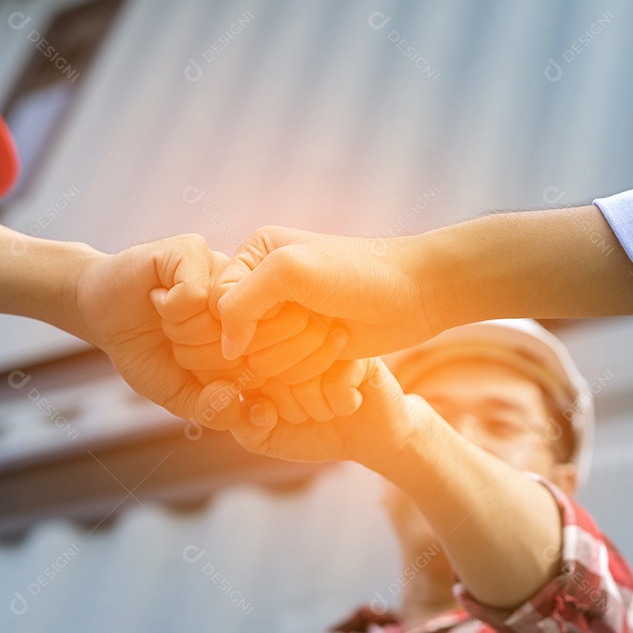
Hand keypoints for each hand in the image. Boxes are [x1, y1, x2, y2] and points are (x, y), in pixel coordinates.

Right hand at [74, 234, 241, 426]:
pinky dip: (168, 307)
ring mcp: (224, 269)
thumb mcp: (181, 394)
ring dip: (180, 331)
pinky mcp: (195, 250)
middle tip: (174, 337)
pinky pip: (194, 295)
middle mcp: (249, 298)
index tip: (191, 364)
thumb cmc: (147, 352)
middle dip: (195, 355)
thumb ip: (215, 410)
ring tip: (166, 317)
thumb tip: (244, 405)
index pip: (260, 370)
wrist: (102, 315)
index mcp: (258, 331)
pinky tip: (157, 297)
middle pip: (239, 344)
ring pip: (217, 319)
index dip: (214, 377)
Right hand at [212, 226, 443, 379]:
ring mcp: (285, 320)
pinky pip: (286, 377)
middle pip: (239, 340)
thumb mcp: (290, 271)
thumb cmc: (357, 273)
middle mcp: (264, 287)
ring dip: (302, 352)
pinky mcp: (304, 348)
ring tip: (331, 329)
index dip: (249, 319)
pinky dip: (314, 365)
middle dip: (282, 336)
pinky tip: (340, 343)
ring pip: (263, 364)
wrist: (415, 293)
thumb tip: (226, 349)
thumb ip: (241, 302)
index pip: (217, 305)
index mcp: (254, 255)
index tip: (291, 307)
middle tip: (317, 316)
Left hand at [228, 357, 436, 466]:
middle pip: (273, 377)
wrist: (367, 439)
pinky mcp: (357, 348)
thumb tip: (246, 401)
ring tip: (329, 404)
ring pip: (304, 381)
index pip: (245, 377)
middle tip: (309, 409)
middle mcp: (290, 337)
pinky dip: (343, 405)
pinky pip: (336, 384)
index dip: (263, 408)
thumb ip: (241, 424)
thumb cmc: (310, 433)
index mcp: (261, 351)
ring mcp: (325, 337)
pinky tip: (352, 399)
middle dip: (292, 410)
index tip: (280, 414)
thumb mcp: (264, 437)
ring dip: (319, 409)